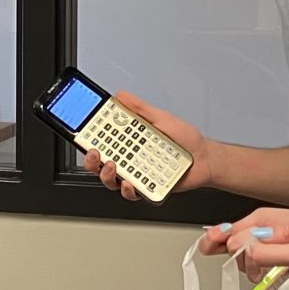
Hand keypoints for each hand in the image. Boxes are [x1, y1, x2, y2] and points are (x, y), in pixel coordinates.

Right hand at [83, 91, 211, 199]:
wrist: (205, 158)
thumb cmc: (186, 140)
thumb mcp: (161, 118)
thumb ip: (140, 108)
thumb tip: (121, 96)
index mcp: (130, 141)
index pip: (103, 139)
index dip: (89, 138)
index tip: (82, 132)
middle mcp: (130, 158)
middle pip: (100, 162)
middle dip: (91, 159)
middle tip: (94, 152)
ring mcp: (137, 174)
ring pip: (111, 180)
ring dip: (106, 174)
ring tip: (112, 165)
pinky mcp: (147, 188)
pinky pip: (131, 193)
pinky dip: (128, 189)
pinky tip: (129, 183)